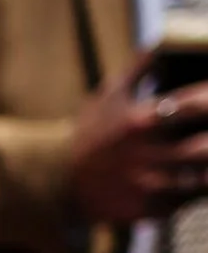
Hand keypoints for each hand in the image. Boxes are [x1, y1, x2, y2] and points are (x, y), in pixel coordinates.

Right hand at [70, 59, 207, 224]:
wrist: (58, 182)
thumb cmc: (88, 135)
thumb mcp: (108, 95)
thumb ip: (141, 68)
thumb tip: (163, 44)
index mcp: (142, 120)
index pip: (198, 104)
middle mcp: (147, 154)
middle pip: (206, 147)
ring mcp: (148, 184)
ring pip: (203, 178)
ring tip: (205, 155)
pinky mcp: (149, 208)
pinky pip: (188, 200)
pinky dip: (198, 189)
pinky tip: (197, 177)